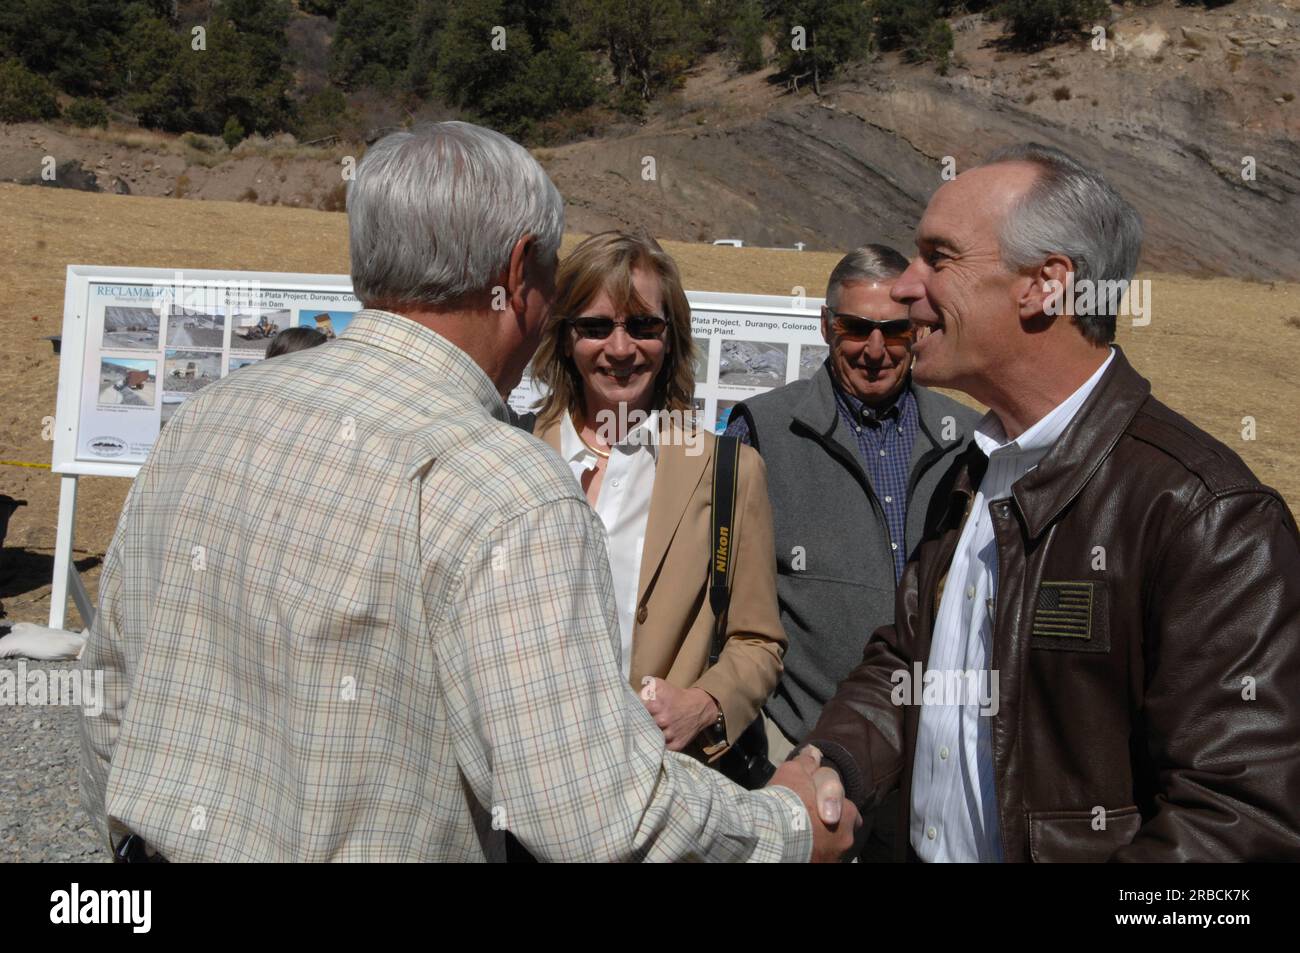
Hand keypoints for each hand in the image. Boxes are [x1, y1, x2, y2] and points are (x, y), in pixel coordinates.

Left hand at [640, 677, 716, 750]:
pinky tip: (657, 742)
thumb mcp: (659, 685)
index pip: (635, 713)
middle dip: (640, 726)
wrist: (698, 707)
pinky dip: (659, 746)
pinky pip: (662, 749)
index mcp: (655, 705)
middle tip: (640, 725)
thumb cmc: (675, 696)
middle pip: (642, 728)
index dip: (633, 714)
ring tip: (648, 734)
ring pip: (652, 739)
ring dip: (649, 737)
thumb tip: (629, 697)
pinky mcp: (676, 745)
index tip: (633, 715)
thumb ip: (643, 689)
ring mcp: (670, 734)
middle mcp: (663, 720)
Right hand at [768, 745, 859, 861]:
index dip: (825, 802)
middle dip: (825, 825)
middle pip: (838, 830)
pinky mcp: (821, 868)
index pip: (844, 807)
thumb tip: (815, 751)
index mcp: (847, 812)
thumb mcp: (794, 773)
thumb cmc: (787, 803)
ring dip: (818, 843)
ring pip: (828, 847)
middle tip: (803, 822)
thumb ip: (807, 763)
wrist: (773, 839)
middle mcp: (846, 838)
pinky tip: (795, 851)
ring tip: (797, 839)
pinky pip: (818, 859)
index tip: (808, 804)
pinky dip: (810, 855)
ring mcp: (834, 858)